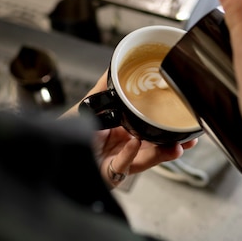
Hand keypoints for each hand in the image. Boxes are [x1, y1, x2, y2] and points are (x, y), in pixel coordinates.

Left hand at [62, 71, 197, 188]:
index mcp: (124, 134)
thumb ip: (102, 89)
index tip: (182, 123)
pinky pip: (122, 165)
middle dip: (174, 146)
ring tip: (175, 147)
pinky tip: (135, 144)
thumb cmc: (71, 133)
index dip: (168, 129)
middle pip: (155, 149)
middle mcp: (124, 150)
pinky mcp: (108, 174)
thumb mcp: (89, 107)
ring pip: (145, 160)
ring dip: (160, 154)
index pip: (151, 132)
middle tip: (189, 140)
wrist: (52, 150)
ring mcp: (118, 163)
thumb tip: (114, 67)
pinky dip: (130, 155)